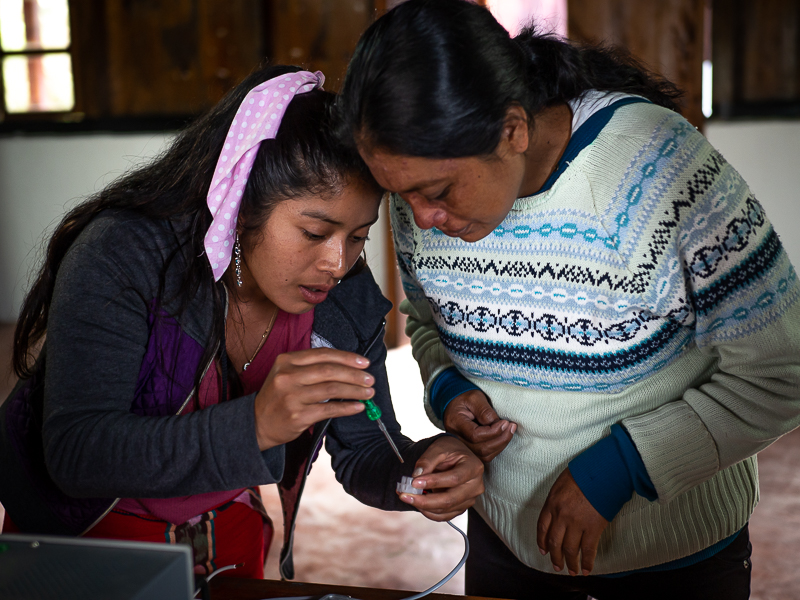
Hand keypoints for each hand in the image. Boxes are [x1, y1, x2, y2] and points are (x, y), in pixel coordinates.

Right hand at [253, 348, 370, 449]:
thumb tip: (349, 367)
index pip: (323, 354)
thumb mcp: (287, 374)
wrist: (257, 423)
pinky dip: (347, 408)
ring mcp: (291, 396)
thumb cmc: (278, 397)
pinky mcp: (297, 415)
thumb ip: (311, 367)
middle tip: (370, 379)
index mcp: (286, 360)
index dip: (347, 357)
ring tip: (369, 393)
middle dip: (354, 374)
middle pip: (329, 371)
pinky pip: (329, 410)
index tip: (364, 362)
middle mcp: (287, 376)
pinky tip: (358, 407)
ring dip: (355, 391)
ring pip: (331, 389)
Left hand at [397, 436, 483, 520]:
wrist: (454, 456)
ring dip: (424, 506)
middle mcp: (475, 486)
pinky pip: (445, 515)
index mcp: (473, 467)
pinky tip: (417, 503)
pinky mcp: (461, 507)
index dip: (434, 482)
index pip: (454, 479)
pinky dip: (429, 512)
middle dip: (425, 500)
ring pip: (446, 510)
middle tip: (404, 495)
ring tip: (407, 497)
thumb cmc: (448, 450)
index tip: (414, 482)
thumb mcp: (438, 448)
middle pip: (450, 499)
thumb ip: (427, 460)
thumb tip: (416, 476)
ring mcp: (470, 499)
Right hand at [443, 389, 515, 462]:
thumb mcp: (475, 397)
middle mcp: (456, 438)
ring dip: (501, 445)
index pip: (475, 435)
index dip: (493, 431)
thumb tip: (499, 425)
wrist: (456, 402)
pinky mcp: (469, 449)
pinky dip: (497, 449)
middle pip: (481, 448)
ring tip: (510, 431)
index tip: (505, 422)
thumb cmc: (465, 398)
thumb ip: (485, 411)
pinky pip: (484, 456)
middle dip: (501, 439)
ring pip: (484, 455)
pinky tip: (503, 438)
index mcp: (455, 422)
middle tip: (511, 427)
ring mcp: (462, 446)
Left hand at [537, 468, 608, 575]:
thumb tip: (557, 510)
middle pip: (554, 542)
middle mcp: (561, 516)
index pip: (542, 527)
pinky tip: (586, 570)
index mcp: (552, 503)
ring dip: (570, 563)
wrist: (602, 472)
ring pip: (570, 549)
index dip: (542, 541)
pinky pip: (588, 550)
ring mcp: (577, 523)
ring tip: (572, 571)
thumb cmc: (583, 474)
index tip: (543, 551)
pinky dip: (587, 562)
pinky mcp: (593, 528)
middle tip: (557, 566)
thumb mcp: (561, 483)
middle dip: (555, 557)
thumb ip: (557, 499)